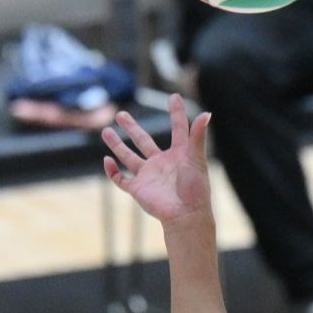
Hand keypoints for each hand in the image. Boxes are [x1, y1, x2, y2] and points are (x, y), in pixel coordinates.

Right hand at [102, 94, 211, 223]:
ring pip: (128, 157)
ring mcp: (148, 175)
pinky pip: (121, 179)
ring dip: (116, 145)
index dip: (177, 113)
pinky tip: (106, 160)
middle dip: (131, 128)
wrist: (186, 215)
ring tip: (105, 131)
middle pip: (143, 141)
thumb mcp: (197, 159)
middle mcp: (161, 163)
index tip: (174, 97)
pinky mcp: (138, 189)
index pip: (177, 129)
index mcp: (179, 154)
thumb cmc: (195, 188)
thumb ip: (198, 136)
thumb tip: (206, 113)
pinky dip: (112, 171)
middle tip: (121, 114)